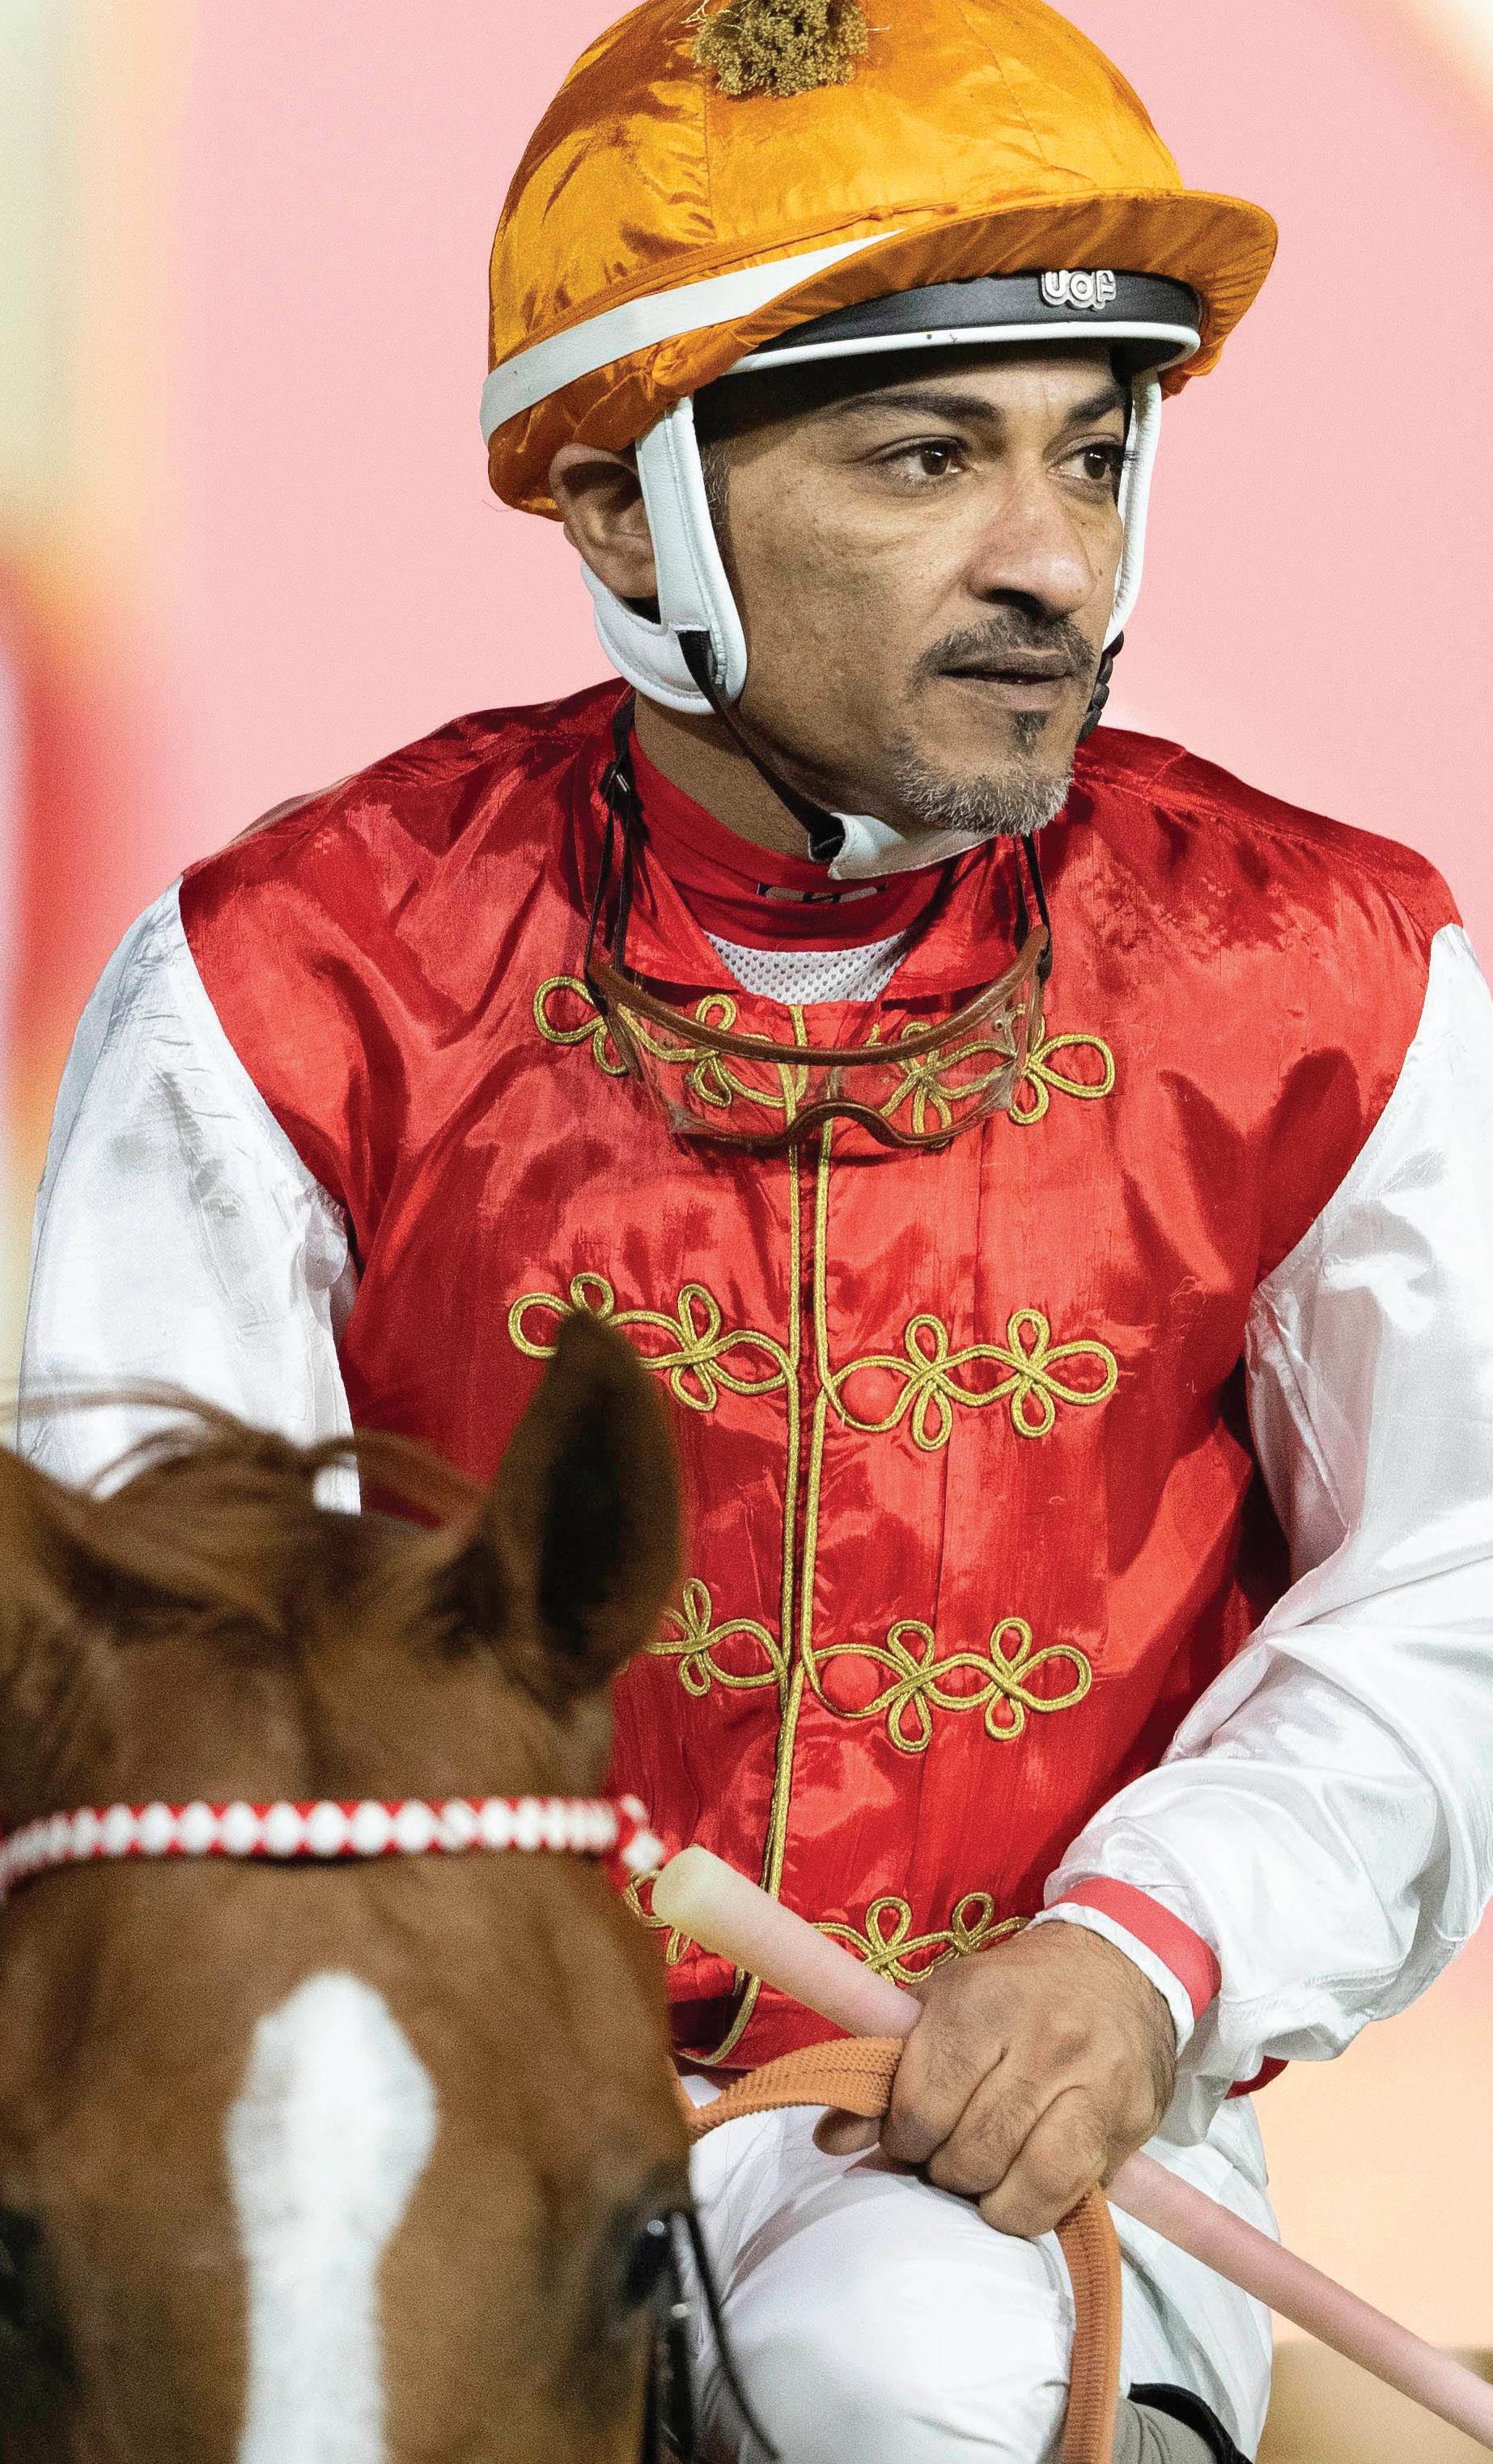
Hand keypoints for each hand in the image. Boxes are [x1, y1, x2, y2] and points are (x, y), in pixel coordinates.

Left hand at [817, 1922, 1176, 2236]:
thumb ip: (886, 2073)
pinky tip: (1021, 2189)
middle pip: (970, 2152)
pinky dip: (1033, 2208)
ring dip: (987, 2196)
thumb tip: (831, 2141)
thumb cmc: (1013, 1990)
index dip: (903, 2138)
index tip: (906, 2136)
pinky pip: (1069, 2194)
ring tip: (981, 2175)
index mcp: (984, 2002)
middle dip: (943, 2169)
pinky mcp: (1130, 2122)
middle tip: (944, 2156)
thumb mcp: (942, 2006)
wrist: (1116, 1966)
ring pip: (1022, 2183)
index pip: (923, 2106)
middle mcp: (1044, 2040)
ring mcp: (1094, 2083)